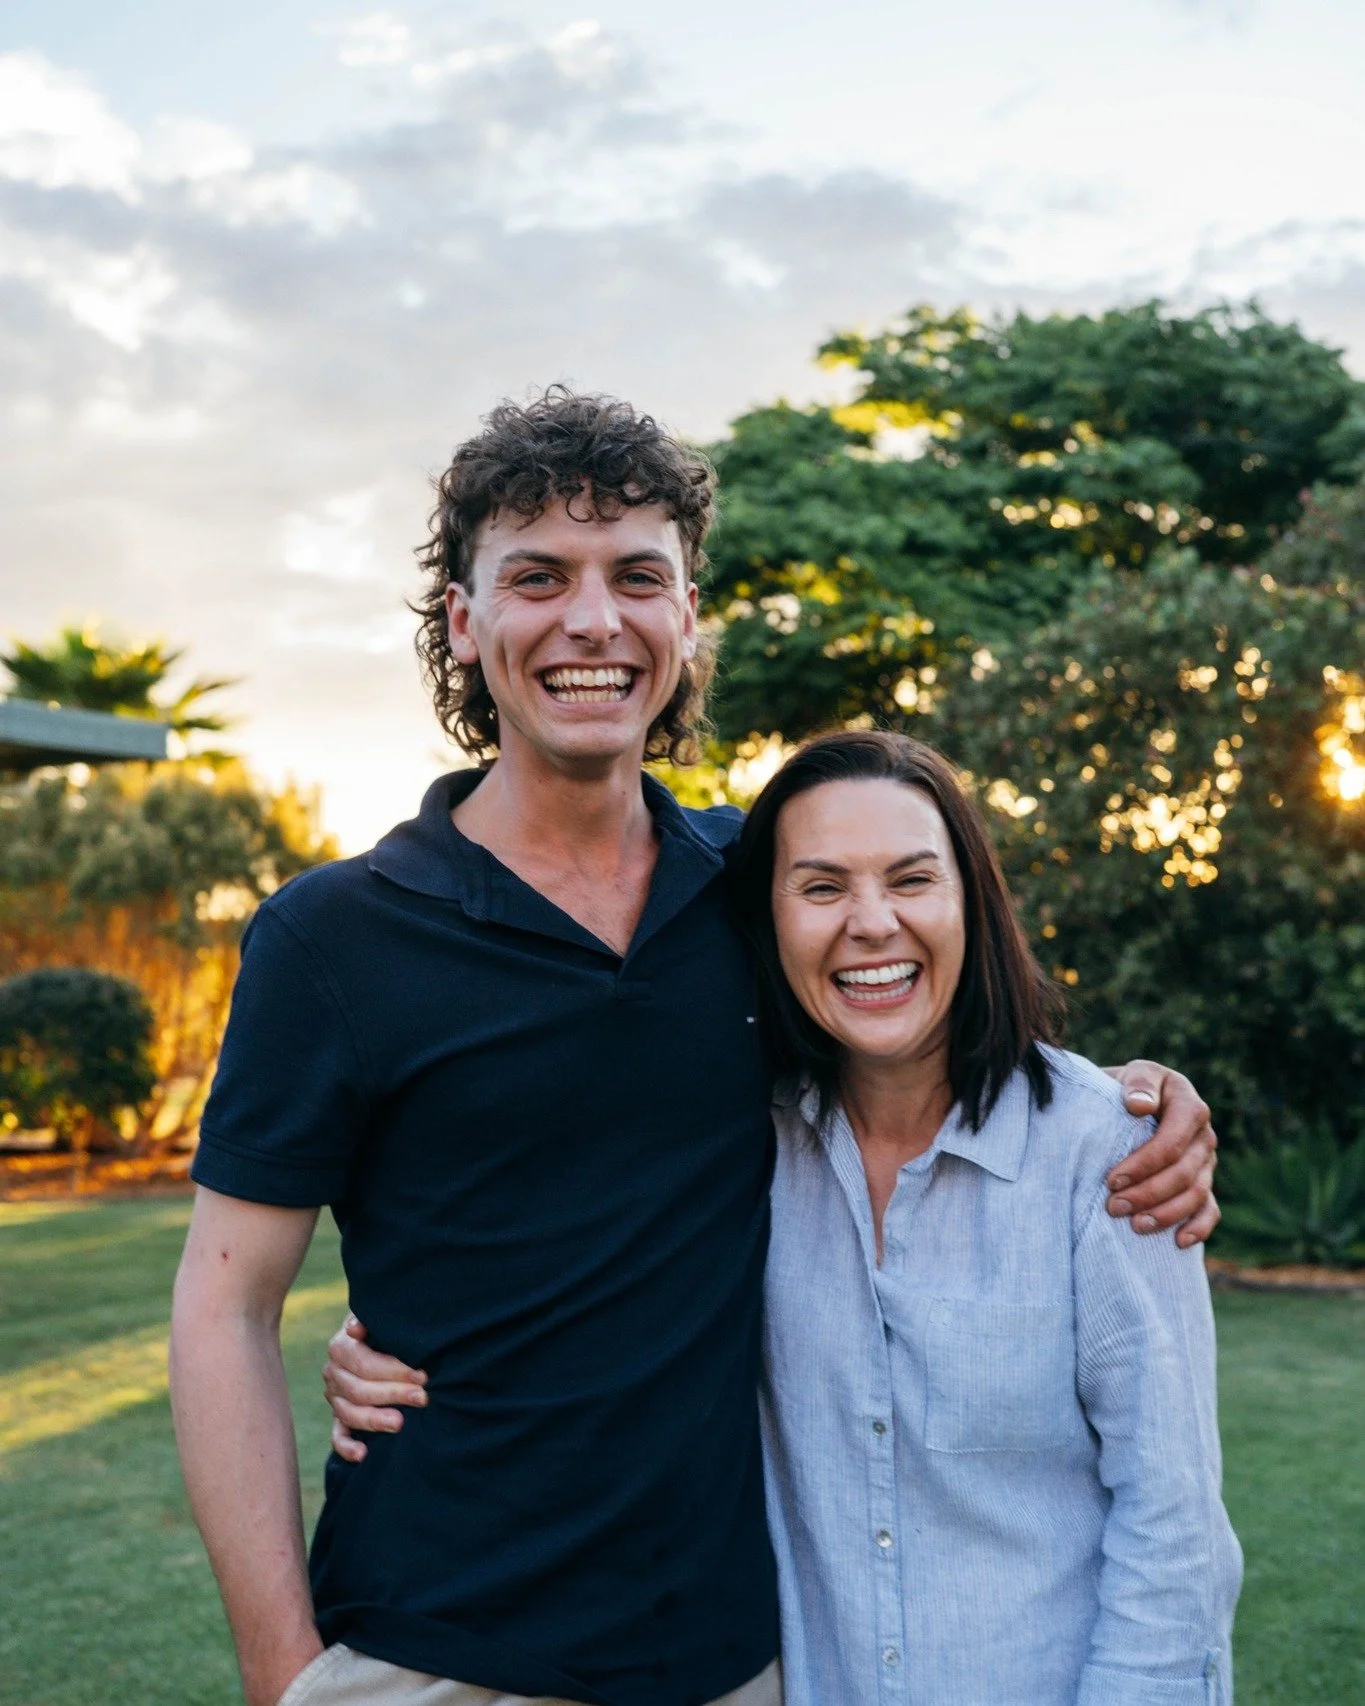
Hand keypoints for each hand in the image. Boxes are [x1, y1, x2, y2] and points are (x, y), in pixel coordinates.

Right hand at [323, 1314, 427, 1463]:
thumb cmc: (385, 1330)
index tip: (422, 1376)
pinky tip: (363, 1455)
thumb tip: (354, 1329)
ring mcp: (335, 1398)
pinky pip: (337, 1437)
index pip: (364, 1363)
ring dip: (374, 1420)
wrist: (378, 1342)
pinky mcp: (339, 1419)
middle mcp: (333, 1373)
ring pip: (349, 1413)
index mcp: (341, 1347)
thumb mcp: (380, 1320)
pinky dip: (347, 1447)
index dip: (394, 1371)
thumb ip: (371, 1321)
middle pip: (359, 1389)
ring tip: (400, 1423)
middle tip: (422, 1398)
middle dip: (393, 1394)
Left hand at [1101, 1061, 1218, 1248]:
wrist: (1130, 1099)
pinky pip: (1209, 1209)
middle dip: (1148, 1194)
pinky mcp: (1204, 1182)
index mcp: (1188, 1105)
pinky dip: (1198, 1227)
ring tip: (1135, 1226)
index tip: (1112, 1180)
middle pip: (1183, 1173)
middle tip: (1114, 1207)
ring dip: (1166, 1214)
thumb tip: (1139, 1105)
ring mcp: (1207, 1162)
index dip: (1144, 1164)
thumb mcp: (1130, 1074)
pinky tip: (1178, 1242)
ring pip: (1195, 1195)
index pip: (1172, 1142)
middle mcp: (1203, 1135)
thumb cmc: (1126, 1088)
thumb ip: (1138, 1083)